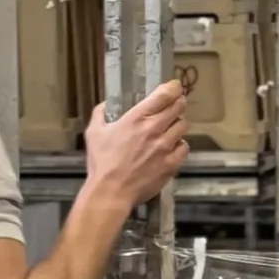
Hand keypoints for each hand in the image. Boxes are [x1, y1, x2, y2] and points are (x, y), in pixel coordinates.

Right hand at [85, 79, 189, 210]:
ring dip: (178, 125)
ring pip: (183, 126)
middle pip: (178, 107)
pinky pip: (184, 148)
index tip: (175, 86)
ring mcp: (165, 147)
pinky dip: (179, 146)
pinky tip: (172, 148)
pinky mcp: (171, 163)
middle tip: (176, 104)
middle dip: (178, 103)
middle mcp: (154, 129)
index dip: (173, 88)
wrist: (111, 191)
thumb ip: (100, 114)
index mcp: (136, 118)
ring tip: (171, 128)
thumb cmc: (102, 162)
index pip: (164, 95)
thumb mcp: (94, 133)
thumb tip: (106, 104)